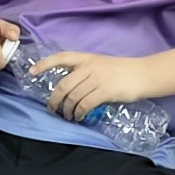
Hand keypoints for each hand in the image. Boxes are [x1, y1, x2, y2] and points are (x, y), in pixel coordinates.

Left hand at [38, 50, 160, 118]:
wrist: (142, 74)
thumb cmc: (122, 71)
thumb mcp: (100, 65)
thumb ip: (84, 72)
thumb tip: (68, 87)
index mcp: (86, 58)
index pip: (61, 57)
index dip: (45, 64)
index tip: (32, 72)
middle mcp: (89, 66)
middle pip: (63, 84)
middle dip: (54, 99)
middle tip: (52, 109)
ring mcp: (97, 78)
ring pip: (73, 97)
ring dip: (67, 110)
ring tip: (68, 116)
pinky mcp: (105, 91)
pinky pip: (85, 104)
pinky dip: (79, 113)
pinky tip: (79, 117)